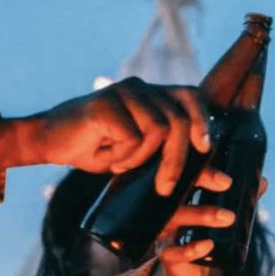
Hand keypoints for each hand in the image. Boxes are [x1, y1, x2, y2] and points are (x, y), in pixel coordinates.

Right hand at [0, 77, 211, 195]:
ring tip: (120, 163)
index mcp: (153, 95)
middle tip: (163, 187)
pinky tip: (105, 154)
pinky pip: (133, 136)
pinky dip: (123, 156)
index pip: (192, 97)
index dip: (203, 121)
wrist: (49, 141)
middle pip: (178, 121)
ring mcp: (124, 91)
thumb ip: (180, 162)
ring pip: (159, 129)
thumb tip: (225, 181)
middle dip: (176, 160)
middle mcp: (141, 88)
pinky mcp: (106, 102)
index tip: (205, 148)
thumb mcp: (143, 159)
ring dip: (141, 158)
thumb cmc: (98, 149)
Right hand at [147, 174, 269, 275]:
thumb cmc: (204, 238)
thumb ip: (240, 201)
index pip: (188, 173)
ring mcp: (166, 232)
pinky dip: (191, 248)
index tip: (226, 173)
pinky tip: (208, 245)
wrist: (188, 275)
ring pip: (177, 218)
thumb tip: (263, 183)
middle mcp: (170, 210)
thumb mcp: (220, 217)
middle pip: (179, 188)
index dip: (203, 168)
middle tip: (226, 184)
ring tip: (228, 217)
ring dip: (202, 215)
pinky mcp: (168, 255)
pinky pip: (175, 251)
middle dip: (201, 181)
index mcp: (182, 196)